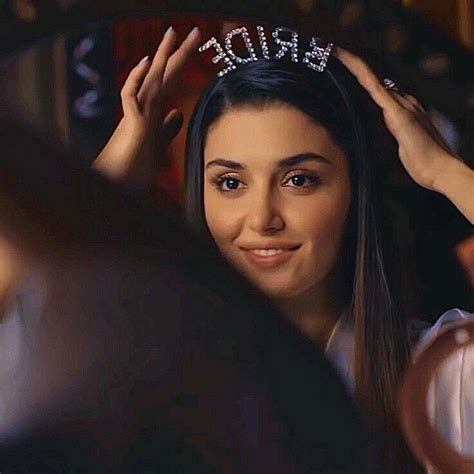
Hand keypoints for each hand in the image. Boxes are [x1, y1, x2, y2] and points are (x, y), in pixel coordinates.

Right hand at [93, 26, 200, 191]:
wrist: (119, 181)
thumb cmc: (136, 164)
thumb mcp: (158, 143)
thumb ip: (168, 128)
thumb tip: (178, 113)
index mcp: (153, 109)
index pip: (171, 80)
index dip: (182, 62)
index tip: (195, 45)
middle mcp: (145, 107)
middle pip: (164, 74)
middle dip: (179, 52)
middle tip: (195, 31)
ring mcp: (136, 113)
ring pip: (149, 79)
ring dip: (161, 56)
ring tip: (173, 34)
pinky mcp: (128, 124)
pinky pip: (130, 96)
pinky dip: (136, 78)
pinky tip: (148, 63)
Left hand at [333, 47, 458, 191]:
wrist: (440, 170)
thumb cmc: (424, 163)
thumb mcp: (402, 148)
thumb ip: (394, 135)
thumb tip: (385, 132)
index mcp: (402, 111)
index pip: (377, 90)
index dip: (361, 79)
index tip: (345, 69)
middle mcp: (403, 102)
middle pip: (372, 81)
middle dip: (353, 67)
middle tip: (335, 52)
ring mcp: (401, 106)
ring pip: (371, 80)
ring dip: (354, 64)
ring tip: (337, 51)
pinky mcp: (398, 113)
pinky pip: (375, 88)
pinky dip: (362, 74)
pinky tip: (351, 63)